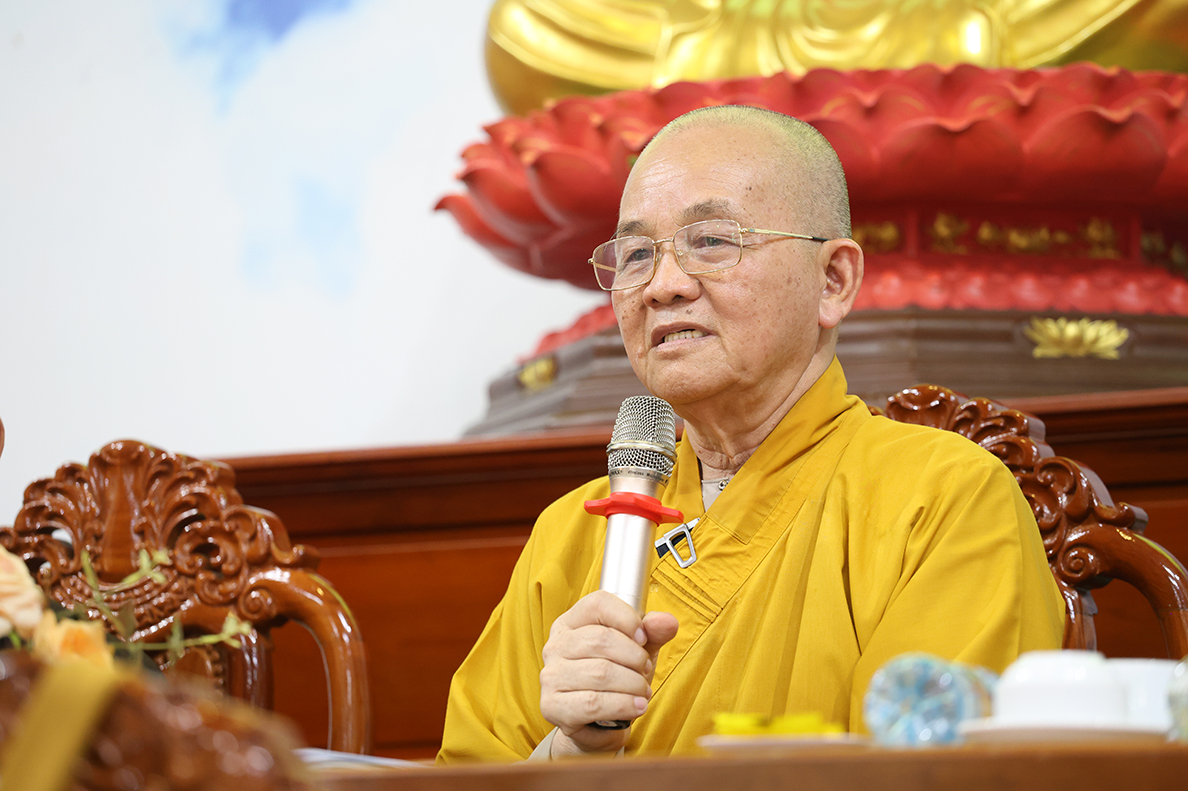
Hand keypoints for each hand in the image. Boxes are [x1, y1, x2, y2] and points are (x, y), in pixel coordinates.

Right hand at [539, 590, 678, 756]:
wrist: (596, 724)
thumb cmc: (615, 679)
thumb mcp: (636, 651)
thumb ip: (653, 633)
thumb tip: (668, 622)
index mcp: (571, 622)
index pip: (597, 604)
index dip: (626, 618)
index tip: (644, 638)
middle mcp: (555, 645)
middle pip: (600, 639)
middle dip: (634, 657)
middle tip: (646, 671)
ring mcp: (550, 676)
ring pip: (600, 673)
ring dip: (632, 684)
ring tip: (643, 692)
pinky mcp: (553, 706)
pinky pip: (594, 702)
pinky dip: (623, 705)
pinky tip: (636, 707)